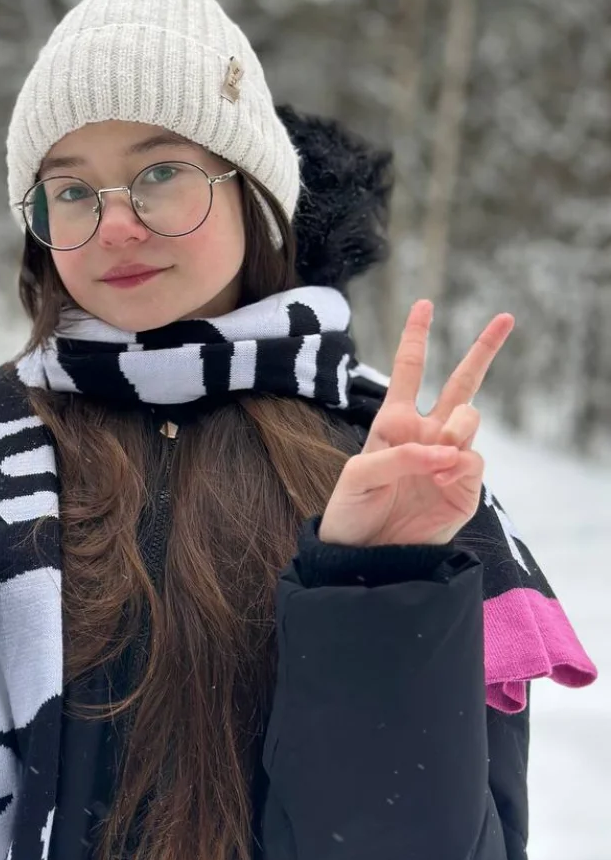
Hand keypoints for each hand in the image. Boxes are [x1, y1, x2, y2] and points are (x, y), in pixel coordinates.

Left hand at [318, 300, 514, 546]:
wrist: (365, 555)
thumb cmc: (352, 509)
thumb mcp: (358, 475)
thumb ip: (398, 454)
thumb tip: (444, 451)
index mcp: (394, 422)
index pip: (409, 370)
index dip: (417, 336)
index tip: (424, 304)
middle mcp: (426, 434)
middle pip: (462, 382)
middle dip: (484, 349)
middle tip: (506, 317)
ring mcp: (449, 460)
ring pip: (470, 419)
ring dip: (458, 426)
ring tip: (440, 448)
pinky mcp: (464, 490)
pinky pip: (473, 461)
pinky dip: (459, 463)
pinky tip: (443, 474)